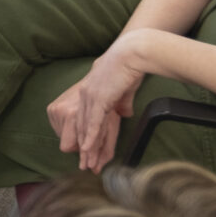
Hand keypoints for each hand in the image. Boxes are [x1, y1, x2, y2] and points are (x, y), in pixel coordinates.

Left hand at [45, 35, 148, 172]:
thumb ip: (122, 103)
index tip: (87, 152)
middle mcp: (85, 94)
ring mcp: (90, 96)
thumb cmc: (131, 66)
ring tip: (85, 163)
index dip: (85, 136)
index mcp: (90, 90)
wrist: (133, 52)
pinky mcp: (98, 97)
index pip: (85, 118)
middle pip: (81, 126)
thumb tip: (125, 113)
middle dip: (83, 147)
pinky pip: (92, 121)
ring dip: (86, 147)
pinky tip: (86, 148)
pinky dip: (89, 136)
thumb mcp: (124, 89)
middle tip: (84, 164)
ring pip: (85, 126)